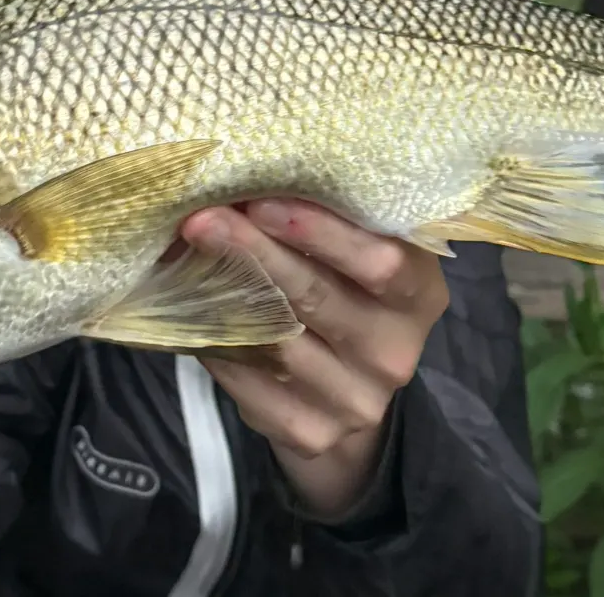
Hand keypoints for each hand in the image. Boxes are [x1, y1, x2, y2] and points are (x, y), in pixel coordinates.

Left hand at [180, 200, 447, 520]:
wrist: (352, 389)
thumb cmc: (348, 291)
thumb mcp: (362, 253)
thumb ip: (330, 220)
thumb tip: (250, 171)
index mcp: (418, 292)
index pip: (380, 261)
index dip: (320, 231)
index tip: (261, 200)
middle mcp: (395, 350)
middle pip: (319, 297)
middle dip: (255, 252)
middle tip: (202, 218)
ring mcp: (357, 400)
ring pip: (279, 341)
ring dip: (225, 295)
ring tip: (185, 257)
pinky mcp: (313, 433)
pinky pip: (252, 385)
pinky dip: (217, 345)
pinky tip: (190, 313)